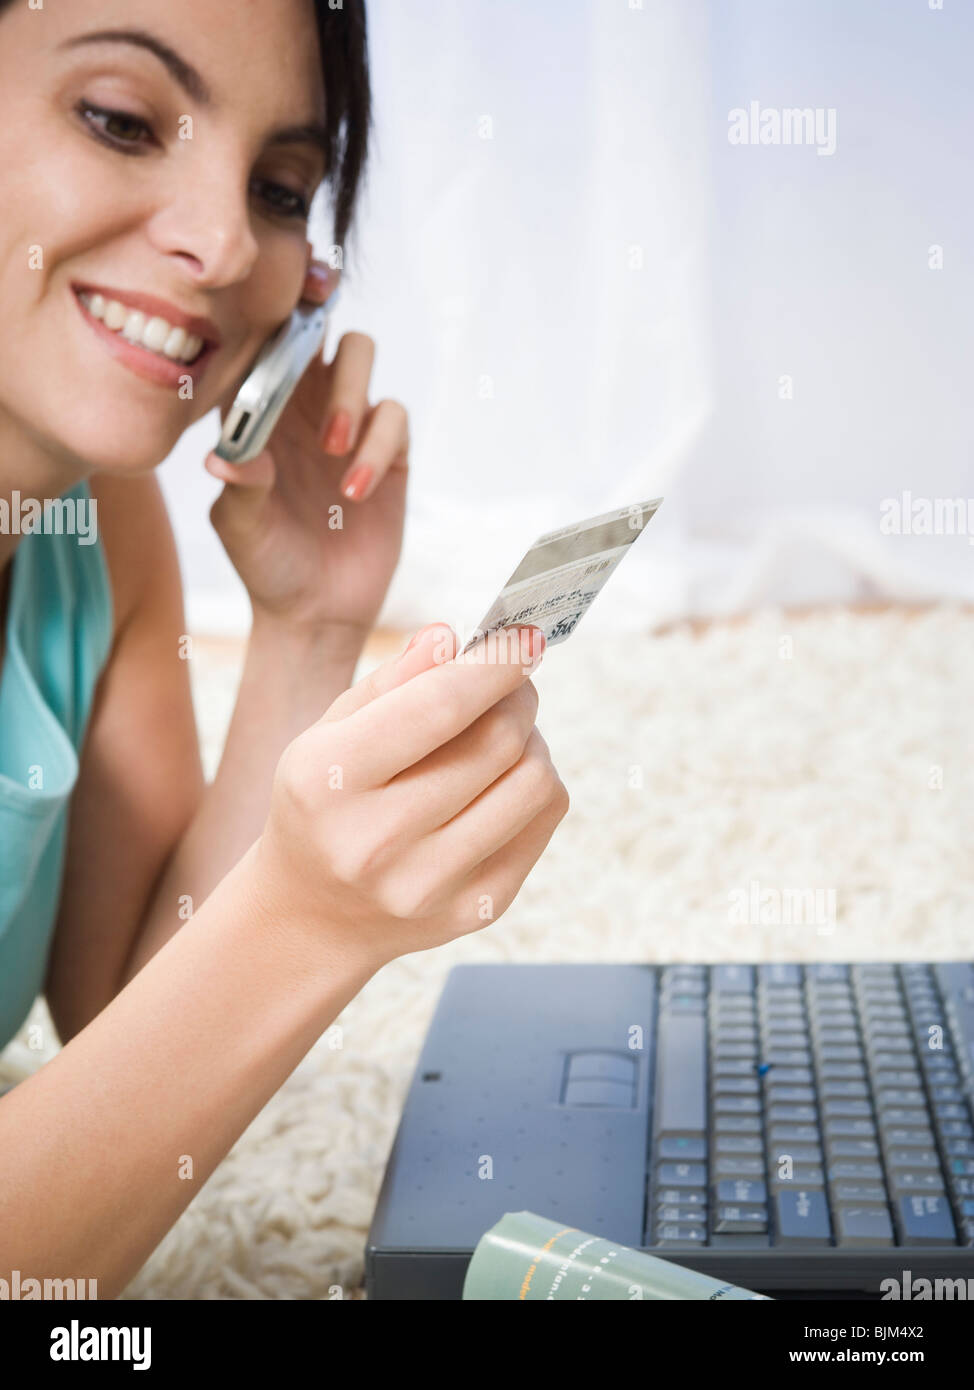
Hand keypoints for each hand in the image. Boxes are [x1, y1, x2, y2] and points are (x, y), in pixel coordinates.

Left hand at [205, 258, 408, 650]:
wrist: (316, 612)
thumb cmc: (266, 564)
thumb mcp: (239, 528)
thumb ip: (239, 486)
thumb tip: (224, 454)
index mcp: (258, 409)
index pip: (262, 342)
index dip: (269, 310)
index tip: (276, 297)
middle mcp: (302, 404)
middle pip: (318, 327)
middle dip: (318, 334)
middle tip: (307, 375)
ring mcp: (349, 423)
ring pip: (361, 356)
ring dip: (350, 393)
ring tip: (332, 449)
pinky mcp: (390, 452)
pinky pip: (394, 416)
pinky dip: (377, 446)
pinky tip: (354, 491)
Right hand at [252, 624, 569, 969]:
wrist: (312, 915)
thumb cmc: (325, 802)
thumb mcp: (329, 732)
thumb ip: (392, 681)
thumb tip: (452, 638)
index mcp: (328, 781)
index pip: (438, 708)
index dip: (495, 664)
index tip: (527, 635)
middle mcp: (377, 842)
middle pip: (498, 742)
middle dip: (516, 696)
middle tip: (510, 683)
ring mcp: (430, 884)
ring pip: (534, 783)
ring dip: (532, 741)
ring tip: (503, 733)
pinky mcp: (476, 909)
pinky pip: (543, 822)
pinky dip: (537, 784)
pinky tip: (504, 778)